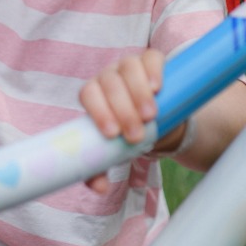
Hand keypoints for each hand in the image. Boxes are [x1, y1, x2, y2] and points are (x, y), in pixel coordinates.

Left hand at [79, 49, 179, 192]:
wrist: (155, 122)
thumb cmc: (127, 135)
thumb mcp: (115, 151)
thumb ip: (101, 168)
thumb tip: (100, 188)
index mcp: (93, 95)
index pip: (88, 94)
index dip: (98, 111)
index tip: (111, 134)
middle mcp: (108, 77)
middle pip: (109, 83)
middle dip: (122, 109)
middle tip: (135, 135)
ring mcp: (130, 65)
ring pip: (128, 68)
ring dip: (138, 92)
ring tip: (150, 116)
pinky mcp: (152, 60)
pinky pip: (151, 57)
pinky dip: (153, 69)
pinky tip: (157, 86)